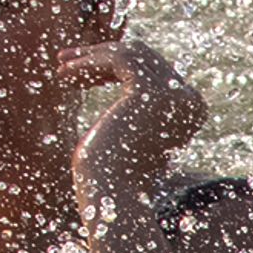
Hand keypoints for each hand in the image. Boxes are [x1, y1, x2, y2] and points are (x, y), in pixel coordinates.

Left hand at [74, 34, 205, 176]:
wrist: (113, 198)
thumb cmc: (113, 175)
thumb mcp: (126, 133)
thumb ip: (134, 108)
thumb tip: (119, 78)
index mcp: (192, 110)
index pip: (154, 71)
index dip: (114, 67)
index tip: (80, 71)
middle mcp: (190, 100)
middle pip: (144, 58)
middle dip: (101, 56)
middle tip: (65, 59)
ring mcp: (174, 95)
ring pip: (130, 54)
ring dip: (91, 57)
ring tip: (61, 66)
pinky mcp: (151, 91)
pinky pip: (117, 60)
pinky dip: (89, 63)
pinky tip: (64, 75)